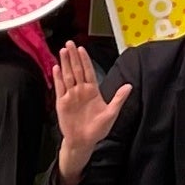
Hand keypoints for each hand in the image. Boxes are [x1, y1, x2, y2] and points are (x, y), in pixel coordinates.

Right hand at [53, 44, 131, 171]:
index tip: (82, 48)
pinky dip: (57, 78)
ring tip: (62, 51)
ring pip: (67, 76)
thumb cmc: (98, 129)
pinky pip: (60, 88)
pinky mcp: (62, 103)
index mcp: (93, 91)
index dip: (85, 60)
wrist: (84, 142)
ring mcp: (71, 96)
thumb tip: (129, 86)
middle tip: (69, 43)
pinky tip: (56, 68)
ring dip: (65, 63)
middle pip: (76, 70)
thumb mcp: (111, 113)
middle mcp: (81, 90)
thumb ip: (118, 99)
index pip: (88, 71)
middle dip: (73, 56)